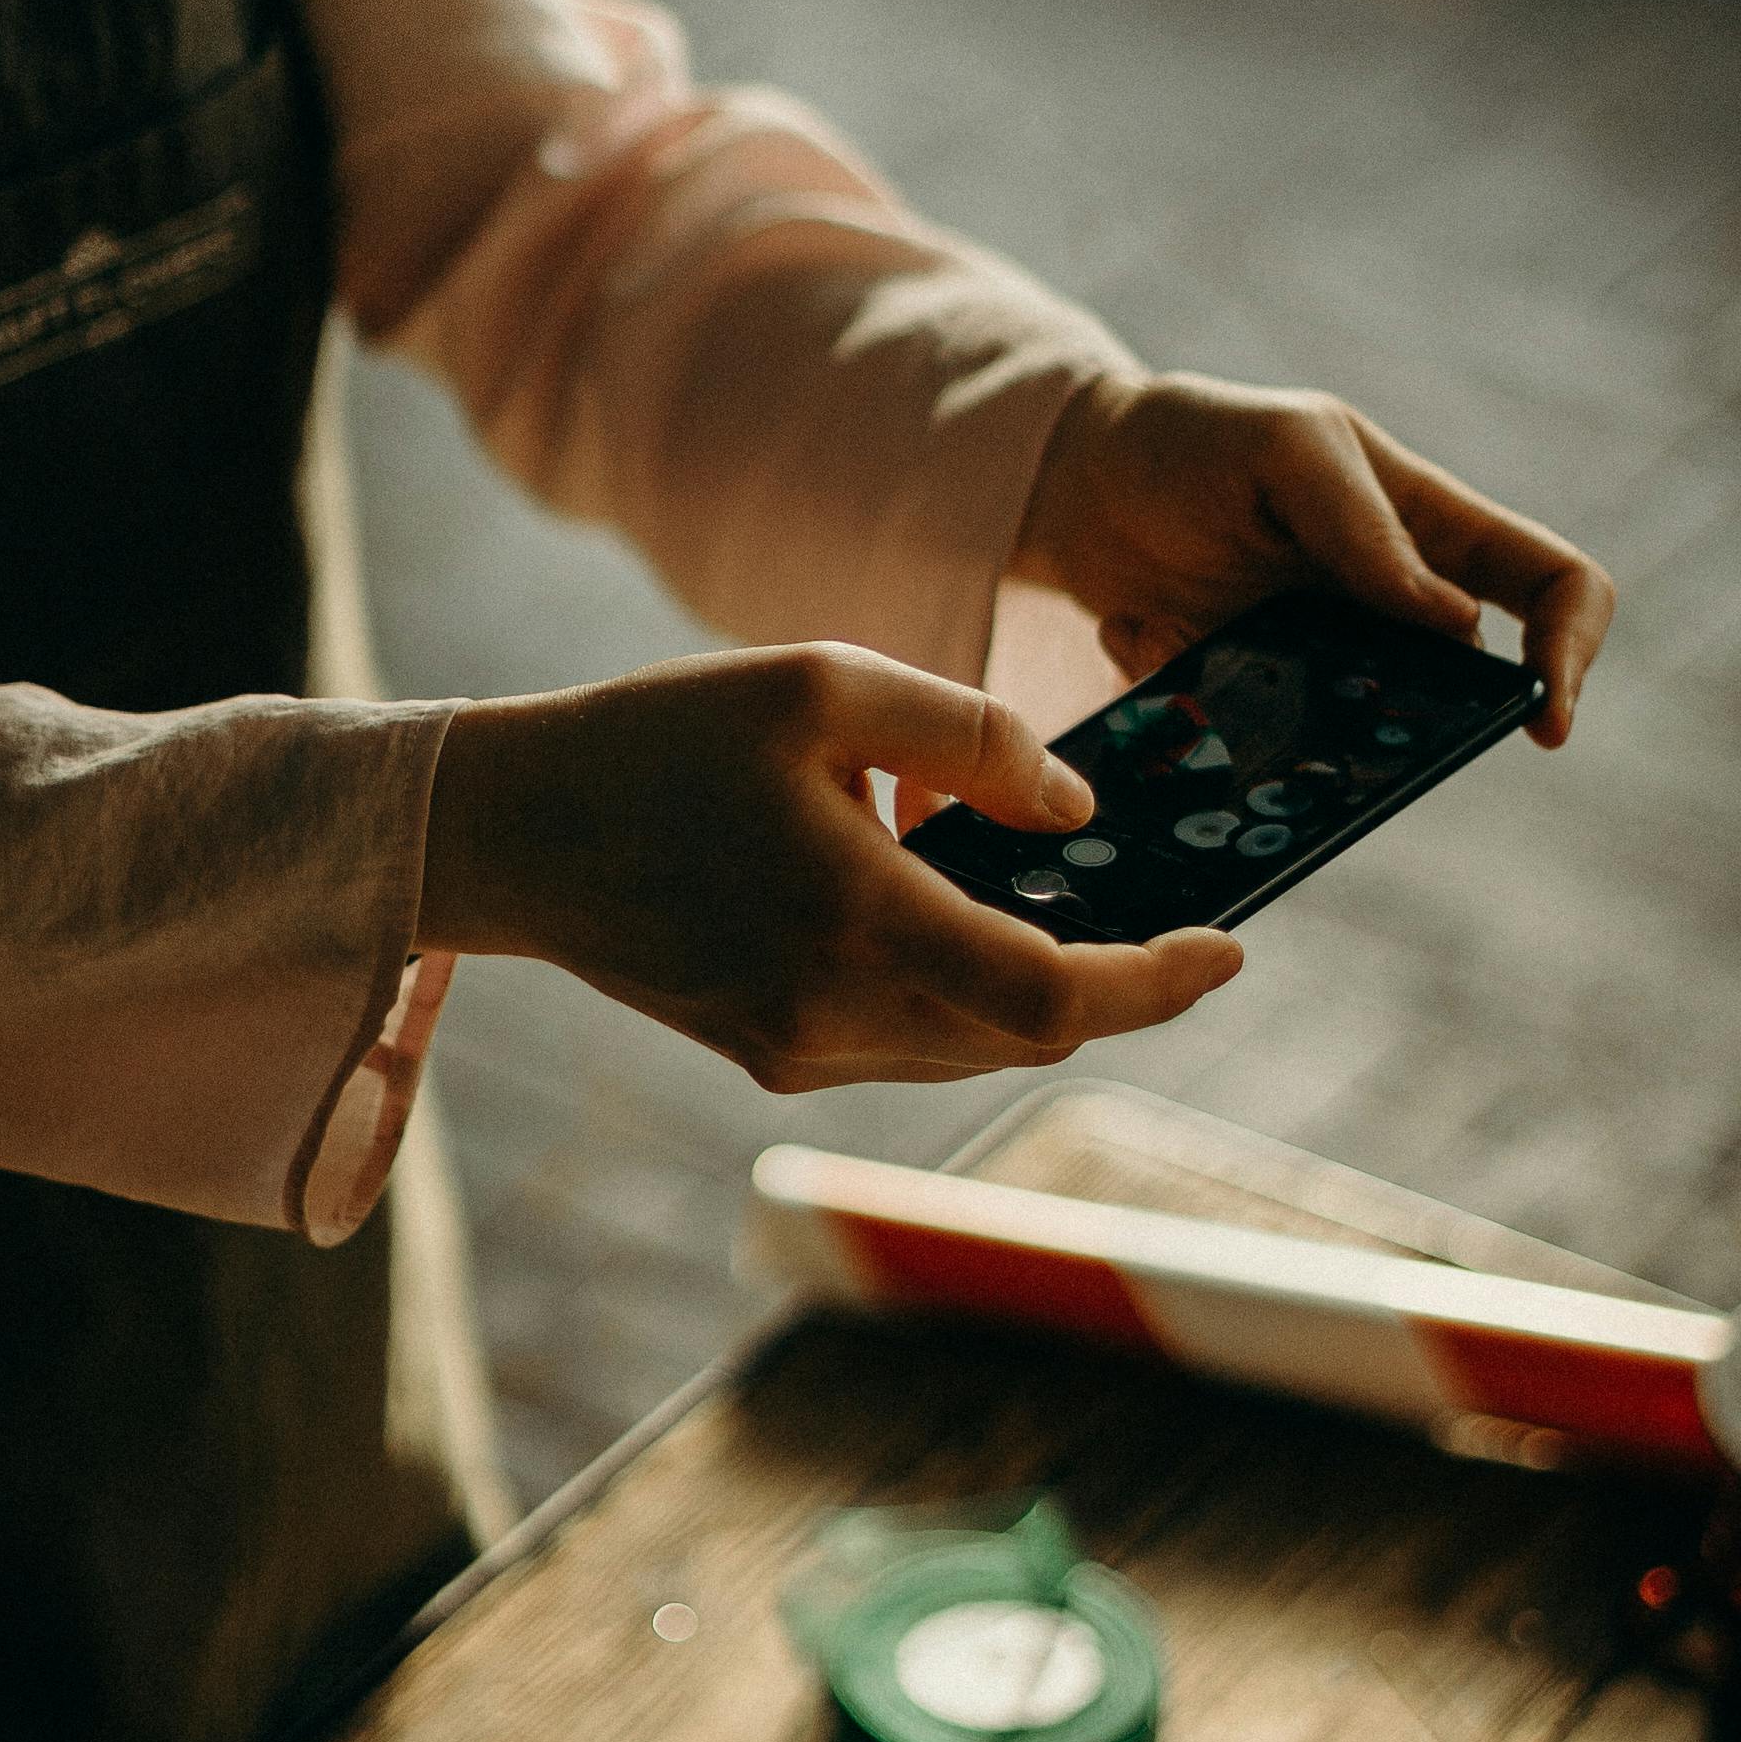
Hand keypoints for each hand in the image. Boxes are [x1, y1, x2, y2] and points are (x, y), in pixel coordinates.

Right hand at [417, 643, 1241, 1089]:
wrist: (512, 828)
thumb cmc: (662, 737)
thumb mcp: (824, 686)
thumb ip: (968, 736)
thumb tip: (1074, 808)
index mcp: (855, 920)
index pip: (1052, 996)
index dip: (1156, 982)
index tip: (1228, 948)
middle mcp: (833, 1011)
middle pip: (1028, 1030)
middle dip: (1108, 977)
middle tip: (1161, 907)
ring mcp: (797, 1049)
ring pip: (971, 1040)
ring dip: (1030, 977)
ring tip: (1035, 882)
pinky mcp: (768, 1056)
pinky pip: (908, 1036)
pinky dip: (957, 984)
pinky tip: (934, 900)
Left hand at [1015, 370, 1613, 745]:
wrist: (1075, 484)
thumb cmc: (1195, 443)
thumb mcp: (1284, 448)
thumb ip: (1363, 525)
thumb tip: (1456, 624)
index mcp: (1431, 527)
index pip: (1554, 581)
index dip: (1573, 647)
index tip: (1543, 721)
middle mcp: (1396, 608)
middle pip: (1467, 691)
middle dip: (1417, 719)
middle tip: (1324, 699)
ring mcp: (1328, 665)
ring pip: (1366, 740)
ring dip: (1300, 723)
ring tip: (1206, 644)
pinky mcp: (1256, 707)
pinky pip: (1262, 752)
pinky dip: (1203, 707)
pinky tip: (1145, 631)